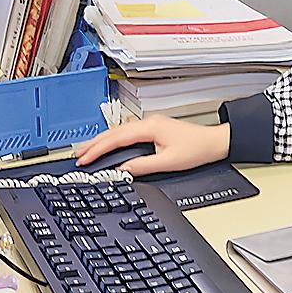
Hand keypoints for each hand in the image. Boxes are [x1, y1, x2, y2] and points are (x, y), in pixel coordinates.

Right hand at [72, 115, 230, 174]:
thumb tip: (122, 169)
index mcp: (150, 127)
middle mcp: (149, 122)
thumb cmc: (196, 149)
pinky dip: (113, 140)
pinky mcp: (153, 129)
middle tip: (77, 155)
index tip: (84, 160)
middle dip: (94, 143)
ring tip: (86, 150)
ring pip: (119, 132)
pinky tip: (107, 146)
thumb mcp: (168, 162)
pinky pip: (127, 133)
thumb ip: (142, 165)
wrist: (214, 142)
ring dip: (102, 141)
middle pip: (114, 132)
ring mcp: (151, 124)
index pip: (116, 139)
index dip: (98, 150)